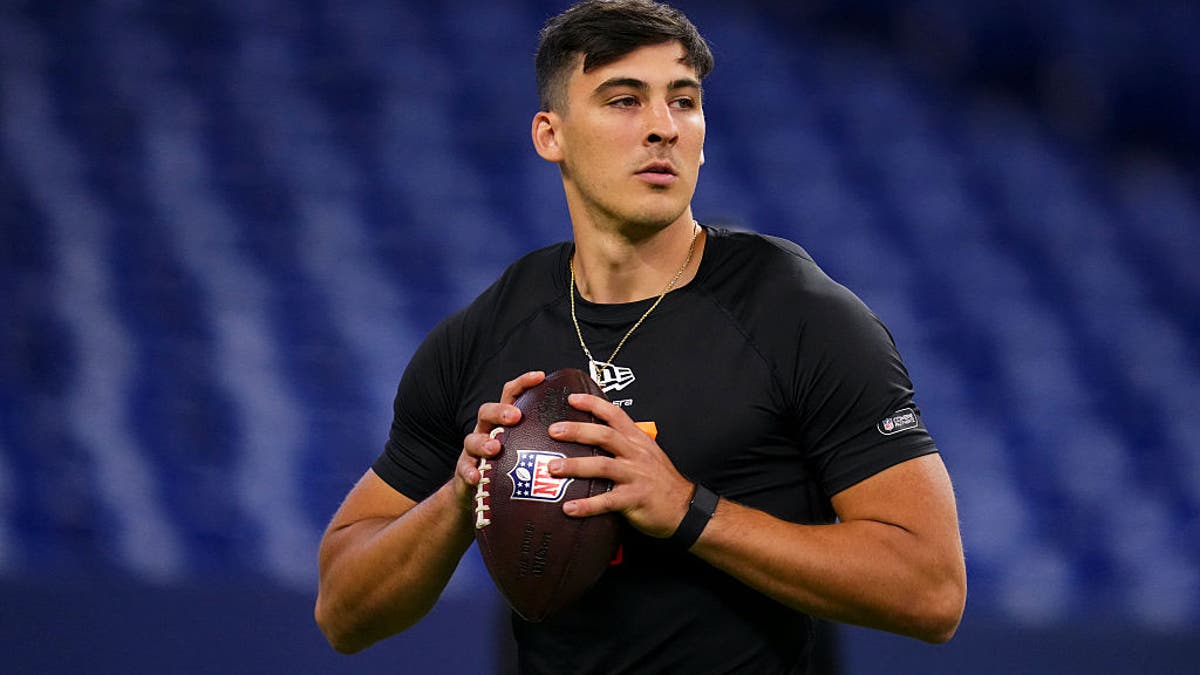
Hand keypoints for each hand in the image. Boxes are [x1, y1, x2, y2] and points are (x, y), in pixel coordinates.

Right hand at [453, 371, 545, 505]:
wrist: (481, 494)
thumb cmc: (513, 467)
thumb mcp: (530, 448)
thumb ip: (548, 437)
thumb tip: (586, 428)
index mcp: (505, 421)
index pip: (512, 395)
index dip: (523, 383)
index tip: (540, 376)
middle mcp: (487, 430)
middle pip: (487, 411)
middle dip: (500, 411)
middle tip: (515, 416)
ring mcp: (474, 450)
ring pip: (472, 439)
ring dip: (483, 441)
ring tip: (494, 447)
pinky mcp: (466, 470)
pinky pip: (464, 469)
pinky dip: (469, 471)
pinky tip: (477, 478)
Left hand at [546, 393, 693, 538]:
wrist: (685, 507)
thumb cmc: (662, 482)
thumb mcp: (647, 454)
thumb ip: (624, 444)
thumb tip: (594, 438)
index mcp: (637, 441)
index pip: (615, 415)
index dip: (593, 404)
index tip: (571, 399)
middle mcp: (636, 454)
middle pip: (604, 435)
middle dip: (577, 431)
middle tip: (553, 430)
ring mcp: (636, 476)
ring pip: (602, 466)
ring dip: (575, 466)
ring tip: (553, 469)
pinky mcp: (635, 499)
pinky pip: (607, 501)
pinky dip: (587, 505)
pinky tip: (569, 508)